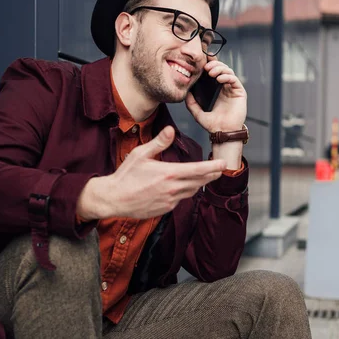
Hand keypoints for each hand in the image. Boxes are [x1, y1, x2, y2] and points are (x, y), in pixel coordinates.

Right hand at [76, 126, 226, 220]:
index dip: (213, 167)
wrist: (114, 199)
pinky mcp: (165, 209)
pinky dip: (185, 192)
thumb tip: (171, 130)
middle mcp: (172, 189)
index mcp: (169, 173)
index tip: (224, 163)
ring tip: (206, 177)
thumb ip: (159, 143)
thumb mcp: (140, 154)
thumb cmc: (126, 175)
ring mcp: (170, 201)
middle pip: (199, 182)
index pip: (198, 170)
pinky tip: (184, 187)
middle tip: (220, 169)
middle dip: (211, 175)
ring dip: (199, 184)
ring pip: (191, 191)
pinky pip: (180, 200)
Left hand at [185, 57, 246, 132]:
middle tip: (206, 67)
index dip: (209, 65)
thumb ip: (191, 103)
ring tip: (211, 72)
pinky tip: (219, 79)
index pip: (214, 72)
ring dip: (220, 69)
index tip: (202, 61)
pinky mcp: (240, 92)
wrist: (222, 133)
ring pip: (228, 72)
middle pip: (222, 69)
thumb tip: (186, 92)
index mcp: (216, 90)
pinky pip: (234, 80)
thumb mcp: (197, 113)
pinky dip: (227, 76)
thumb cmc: (212, 125)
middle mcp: (225, 88)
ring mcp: (233, 89)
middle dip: (214, 65)